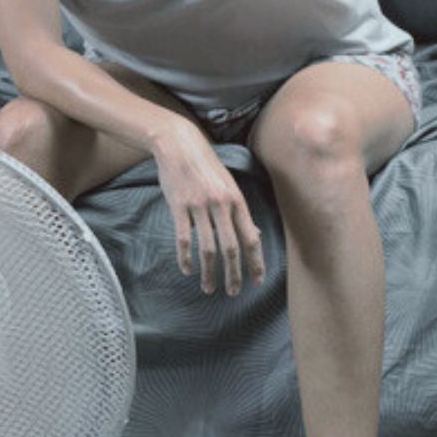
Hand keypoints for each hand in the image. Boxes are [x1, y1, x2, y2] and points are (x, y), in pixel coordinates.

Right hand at [150, 119, 266, 296]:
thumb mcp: (229, 185)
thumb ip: (240, 212)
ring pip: (208, 247)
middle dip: (234, 274)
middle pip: (231, 247)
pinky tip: (187, 270)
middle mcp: (221, 204)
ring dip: (210, 272)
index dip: (256, 262)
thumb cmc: (206, 166)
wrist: (179, 144)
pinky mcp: (179, 206)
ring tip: (209, 288)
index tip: (257, 281)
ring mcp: (199, 206)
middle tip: (234, 292)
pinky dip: (186, 257)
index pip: (250, 238)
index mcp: (237, 200)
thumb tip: (254, 235)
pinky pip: (184, 238)